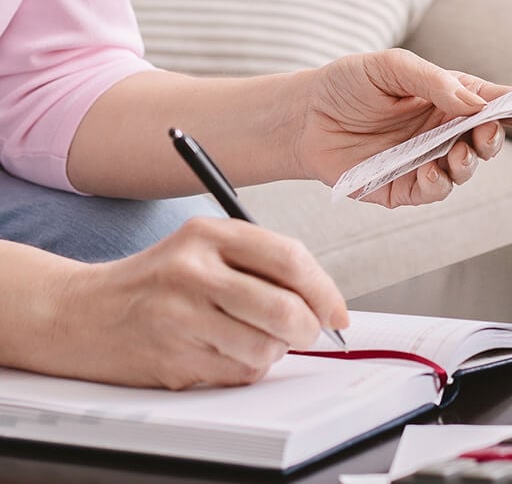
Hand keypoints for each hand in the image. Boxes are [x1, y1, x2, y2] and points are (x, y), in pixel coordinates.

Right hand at [49, 218, 347, 388]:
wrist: (79, 312)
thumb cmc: (156, 281)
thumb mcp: (204, 247)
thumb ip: (263, 263)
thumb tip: (326, 302)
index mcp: (208, 234)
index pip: (290, 259)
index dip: (325, 291)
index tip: (337, 312)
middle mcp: (193, 272)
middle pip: (285, 310)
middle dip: (307, 329)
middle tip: (305, 331)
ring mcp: (180, 317)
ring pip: (266, 348)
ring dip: (272, 351)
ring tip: (249, 337)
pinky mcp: (172, 358)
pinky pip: (239, 373)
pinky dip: (244, 368)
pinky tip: (220, 351)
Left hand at [295, 49, 511, 206]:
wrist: (302, 118)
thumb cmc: (346, 85)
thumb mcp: (390, 67)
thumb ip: (433, 82)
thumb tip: (474, 103)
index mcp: (448, 97)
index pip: (492, 102)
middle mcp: (443, 130)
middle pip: (487, 140)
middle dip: (493, 139)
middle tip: (485, 133)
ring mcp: (427, 159)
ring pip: (466, 170)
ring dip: (469, 164)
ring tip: (458, 155)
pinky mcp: (405, 187)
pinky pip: (434, 192)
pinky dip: (439, 185)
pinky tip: (430, 172)